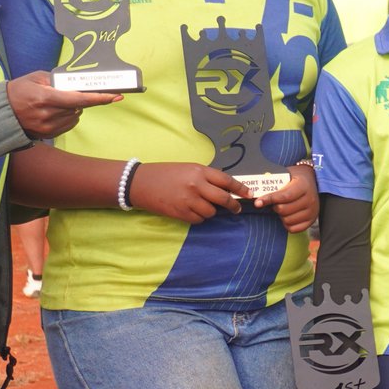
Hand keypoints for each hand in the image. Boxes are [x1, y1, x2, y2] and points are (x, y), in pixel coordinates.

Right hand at [4, 71, 118, 138]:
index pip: (79, 99)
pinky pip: (69, 124)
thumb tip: (79, 83)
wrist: (1, 112)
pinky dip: (68, 116)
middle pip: (79, 107)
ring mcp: (48, 126)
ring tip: (56, 102)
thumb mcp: (36, 78)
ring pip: (75, 116)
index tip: (116, 96)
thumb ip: (58, 79)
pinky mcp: (48, 134)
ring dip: (73, 108)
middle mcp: (48, 114)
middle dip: (80, 99)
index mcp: (45, 97)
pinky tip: (55, 111)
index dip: (100, 98)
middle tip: (70, 92)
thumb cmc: (19, 90)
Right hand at [129, 162, 247, 222]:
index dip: (241, 189)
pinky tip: (191, 210)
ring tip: (201, 205)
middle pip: (224, 199)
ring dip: (211, 211)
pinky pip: (199, 219)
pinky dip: (199, 217)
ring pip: (211, 212)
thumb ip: (206, 177)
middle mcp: (196, 185)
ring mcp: (188, 200)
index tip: (249, 194)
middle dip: (233, 205)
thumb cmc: (165, 174)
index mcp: (199, 171)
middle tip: (236, 208)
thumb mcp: (188, 169)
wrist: (139, 182)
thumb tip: (226, 189)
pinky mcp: (180, 212)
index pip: (227, 181)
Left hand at [256, 160, 317, 232]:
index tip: (258, 203)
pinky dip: (287, 224)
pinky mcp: (311, 221)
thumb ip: (274, 185)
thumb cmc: (294, 179)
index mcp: (304, 186)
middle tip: (274, 204)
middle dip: (275, 207)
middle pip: (284, 210)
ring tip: (282, 208)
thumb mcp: (286, 176)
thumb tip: (257, 196)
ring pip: (287, 220)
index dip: (269, 199)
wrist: (311, 181)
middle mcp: (310, 199)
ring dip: (281, 215)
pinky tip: (287, 216)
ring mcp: (312, 211)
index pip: (284, 196)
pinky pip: (293, 229)